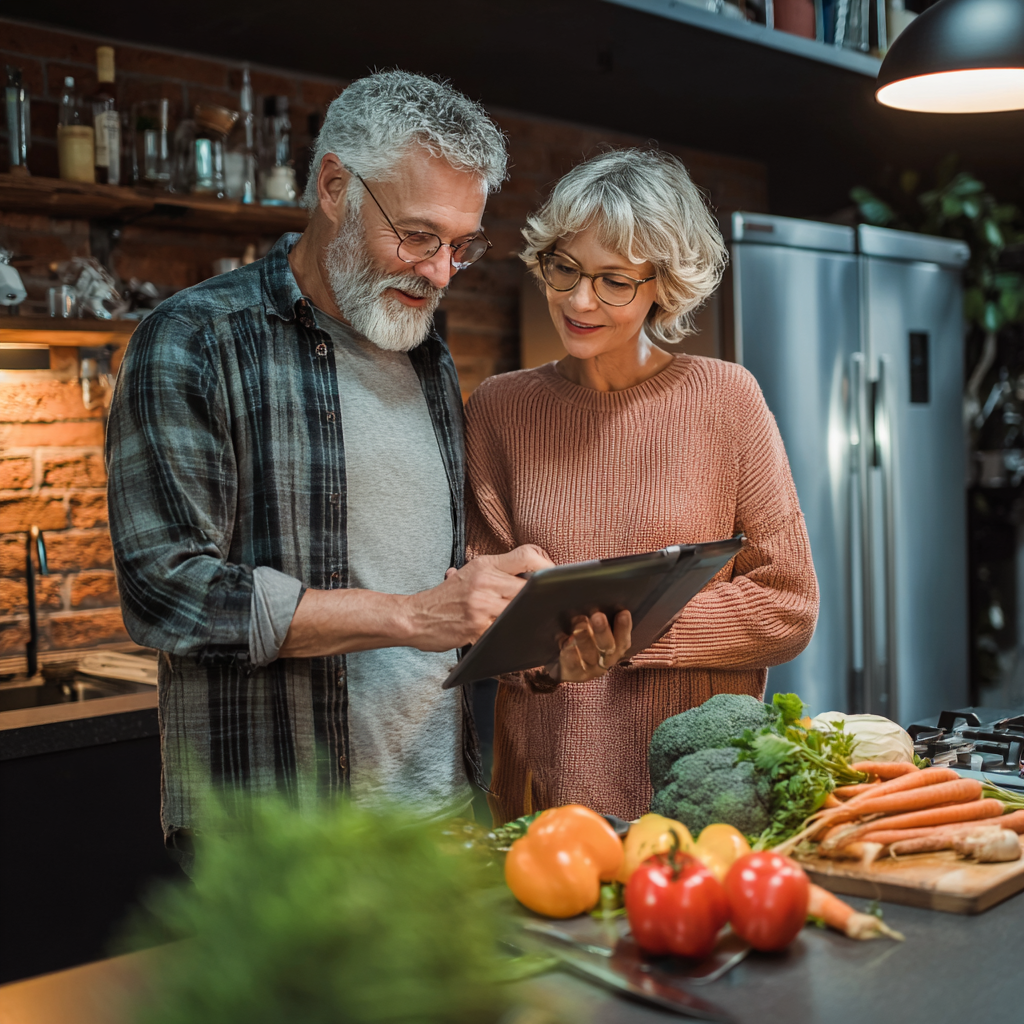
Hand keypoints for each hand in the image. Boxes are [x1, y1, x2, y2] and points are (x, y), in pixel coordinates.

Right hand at [403, 545, 554, 651]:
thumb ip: (498, 572)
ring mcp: (481, 605)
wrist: (415, 616)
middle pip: (530, 586)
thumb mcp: (469, 573)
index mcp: (485, 564)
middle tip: (555, 606)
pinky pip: (506, 632)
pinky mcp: (477, 628)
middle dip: (544, 598)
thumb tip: (533, 575)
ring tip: (542, 623)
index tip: (554, 579)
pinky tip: (523, 640)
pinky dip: (516, 636)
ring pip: (521, 610)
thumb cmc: (446, 597)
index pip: (527, 555)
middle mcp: (485, 581)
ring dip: (532, 618)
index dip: (548, 565)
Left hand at [545, 610, 632, 682]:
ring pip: (590, 655)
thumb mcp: (595, 628)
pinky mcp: (573, 673)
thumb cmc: (584, 637)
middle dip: (603, 631)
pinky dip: (570, 651)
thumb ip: (601, 616)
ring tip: (578, 621)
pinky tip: (566, 640)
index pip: (624, 638)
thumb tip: (598, 595)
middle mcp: (606, 659)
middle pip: (607, 647)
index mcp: (616, 647)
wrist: (565, 664)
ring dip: (585, 638)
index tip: (623, 612)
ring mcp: (590, 668)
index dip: (625, 627)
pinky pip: (572, 663)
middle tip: (597, 616)